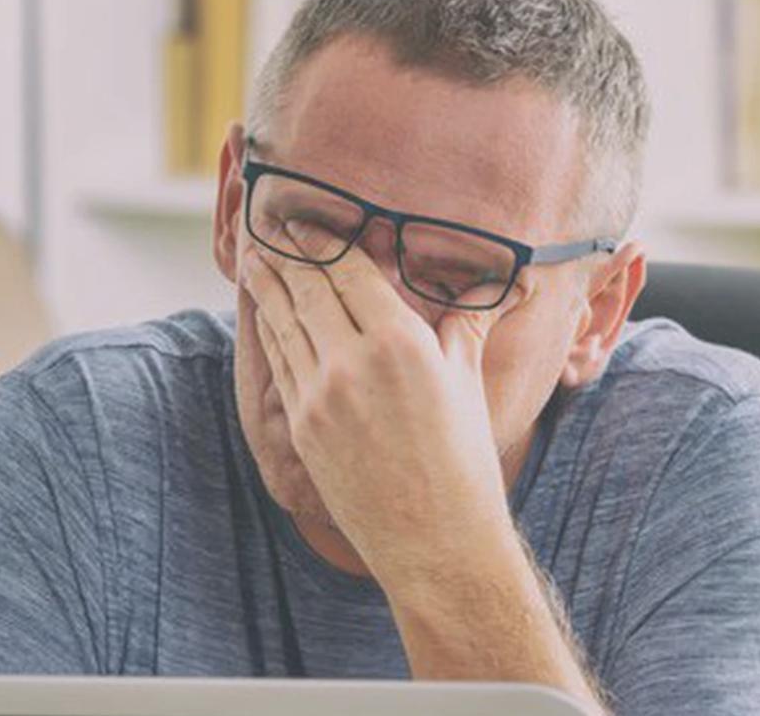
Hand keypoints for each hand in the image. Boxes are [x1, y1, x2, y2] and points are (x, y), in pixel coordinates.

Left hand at [240, 222, 513, 586]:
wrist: (435, 539)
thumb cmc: (462, 460)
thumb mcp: (466, 381)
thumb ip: (469, 322)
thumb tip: (507, 282)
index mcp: (401, 342)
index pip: (349, 272)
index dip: (322, 241)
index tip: (305, 221)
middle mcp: (354, 361)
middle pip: (309, 289)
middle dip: (287, 254)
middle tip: (269, 227)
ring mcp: (320, 395)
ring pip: (284, 323)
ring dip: (266, 287)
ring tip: (252, 261)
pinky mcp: (301, 426)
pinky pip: (280, 364)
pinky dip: (269, 333)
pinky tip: (263, 317)